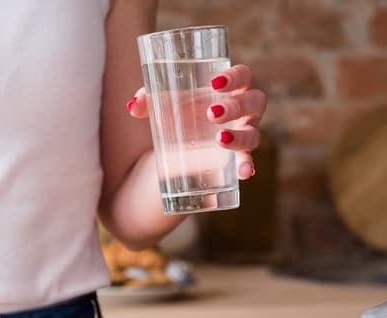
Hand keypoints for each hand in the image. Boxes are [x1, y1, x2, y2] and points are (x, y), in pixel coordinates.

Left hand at [127, 64, 266, 179]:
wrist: (177, 143)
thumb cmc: (178, 111)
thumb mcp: (162, 103)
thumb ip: (148, 99)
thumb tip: (132, 107)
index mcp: (229, 89)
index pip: (243, 75)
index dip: (235, 77)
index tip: (215, 83)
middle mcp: (242, 110)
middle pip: (254, 101)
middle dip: (236, 106)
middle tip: (212, 113)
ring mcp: (243, 134)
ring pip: (253, 133)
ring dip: (240, 136)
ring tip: (220, 139)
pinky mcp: (236, 158)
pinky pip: (247, 161)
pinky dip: (247, 166)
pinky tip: (244, 173)